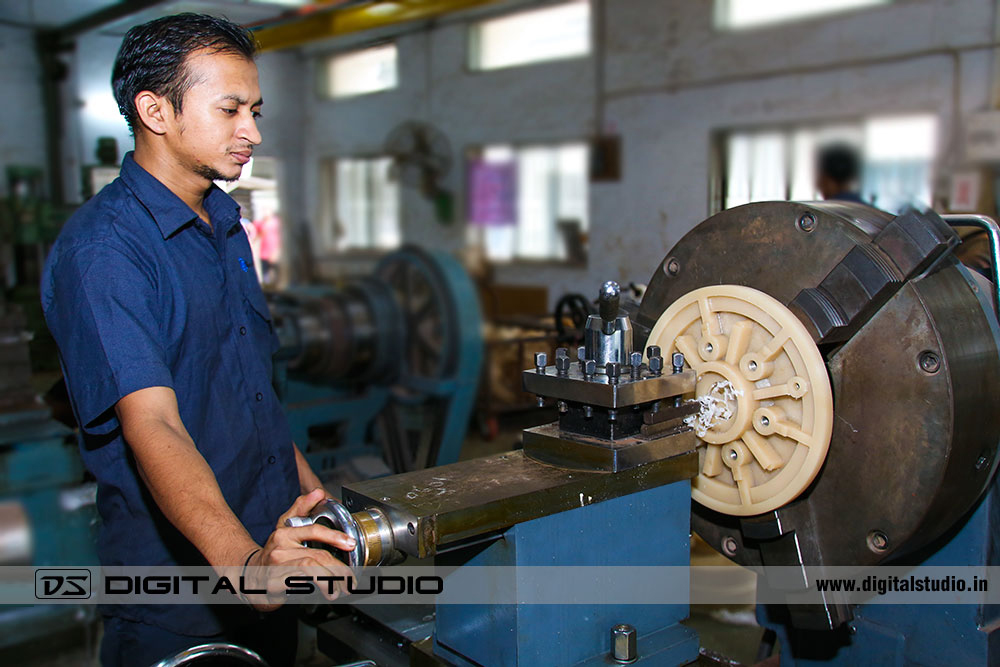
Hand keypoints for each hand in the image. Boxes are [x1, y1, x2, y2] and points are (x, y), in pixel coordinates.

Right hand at [245, 489, 356, 610]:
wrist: (248, 575)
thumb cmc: (273, 553)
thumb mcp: (284, 527)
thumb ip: (301, 508)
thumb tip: (318, 492)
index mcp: (285, 533)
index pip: (313, 530)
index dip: (334, 537)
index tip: (350, 544)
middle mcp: (279, 548)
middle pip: (316, 555)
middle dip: (338, 568)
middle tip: (350, 579)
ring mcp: (275, 567)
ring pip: (309, 569)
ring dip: (330, 579)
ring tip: (340, 588)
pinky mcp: (272, 585)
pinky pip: (298, 584)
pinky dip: (314, 587)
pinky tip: (324, 592)